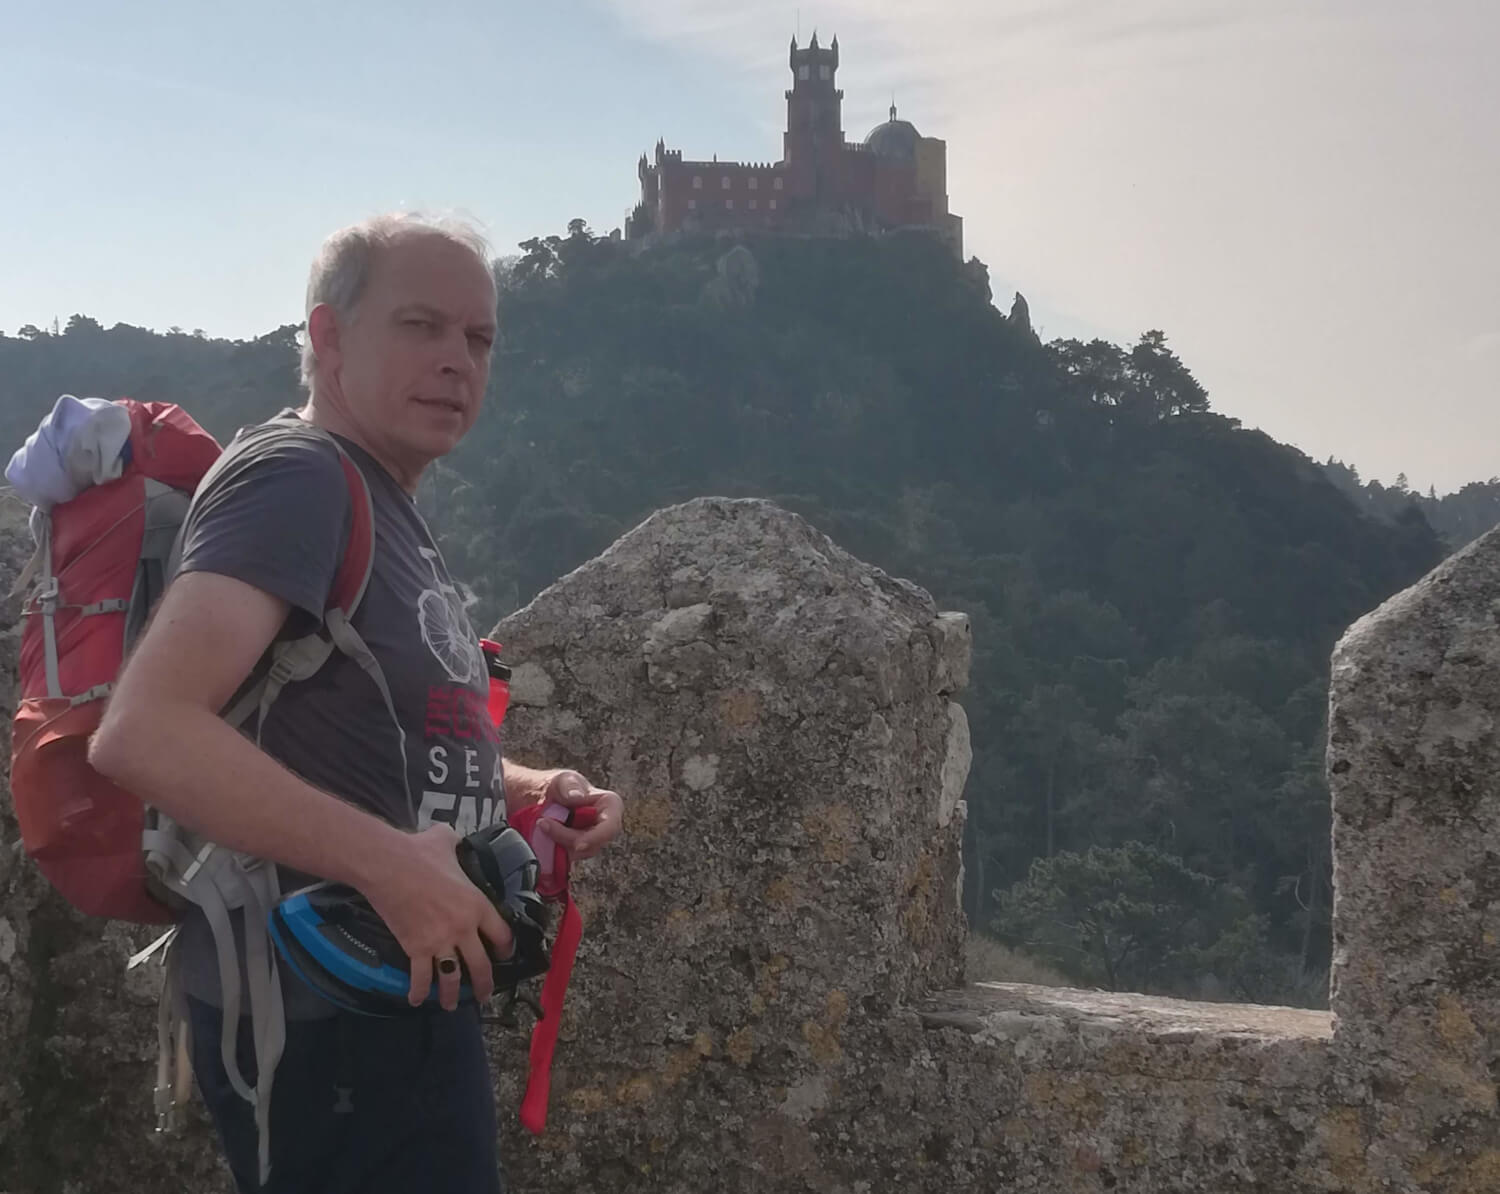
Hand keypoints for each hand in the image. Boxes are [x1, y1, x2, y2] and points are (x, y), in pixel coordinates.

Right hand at [360, 824, 514, 1009]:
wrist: (388, 865)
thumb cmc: (419, 851)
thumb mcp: (448, 841)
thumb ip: (457, 844)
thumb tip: (452, 837)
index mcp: (477, 903)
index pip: (501, 934)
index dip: (504, 948)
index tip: (503, 955)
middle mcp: (463, 927)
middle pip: (481, 965)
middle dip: (485, 984)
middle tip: (485, 995)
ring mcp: (440, 941)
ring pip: (453, 978)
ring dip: (453, 996)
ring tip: (453, 1005)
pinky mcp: (415, 949)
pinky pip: (420, 978)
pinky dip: (418, 992)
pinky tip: (417, 1000)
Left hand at [535, 770, 623, 860]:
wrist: (542, 798)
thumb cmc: (559, 786)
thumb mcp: (562, 779)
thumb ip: (569, 786)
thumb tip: (576, 796)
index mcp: (610, 807)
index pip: (610, 828)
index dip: (596, 838)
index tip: (577, 844)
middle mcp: (604, 827)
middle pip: (591, 845)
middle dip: (566, 838)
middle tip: (543, 823)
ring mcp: (591, 842)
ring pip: (577, 854)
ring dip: (556, 842)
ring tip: (541, 824)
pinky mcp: (576, 852)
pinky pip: (565, 859)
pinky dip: (552, 850)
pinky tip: (542, 835)